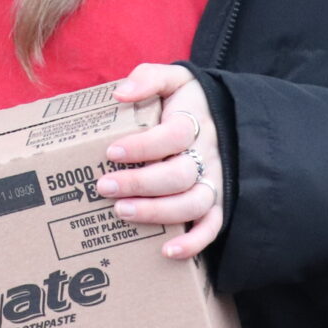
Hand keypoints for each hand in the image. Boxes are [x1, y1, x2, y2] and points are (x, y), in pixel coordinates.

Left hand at [99, 63, 222, 259]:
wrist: (223, 116)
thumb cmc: (185, 101)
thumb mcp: (171, 78)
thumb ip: (147, 77)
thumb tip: (120, 93)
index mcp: (194, 123)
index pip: (173, 135)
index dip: (142, 146)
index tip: (111, 152)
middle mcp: (207, 154)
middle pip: (180, 174)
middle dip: (140, 183)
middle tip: (104, 186)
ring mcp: (214, 180)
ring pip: (193, 202)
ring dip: (158, 212)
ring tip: (122, 212)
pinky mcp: (217, 202)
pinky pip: (213, 226)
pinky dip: (195, 242)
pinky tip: (168, 250)